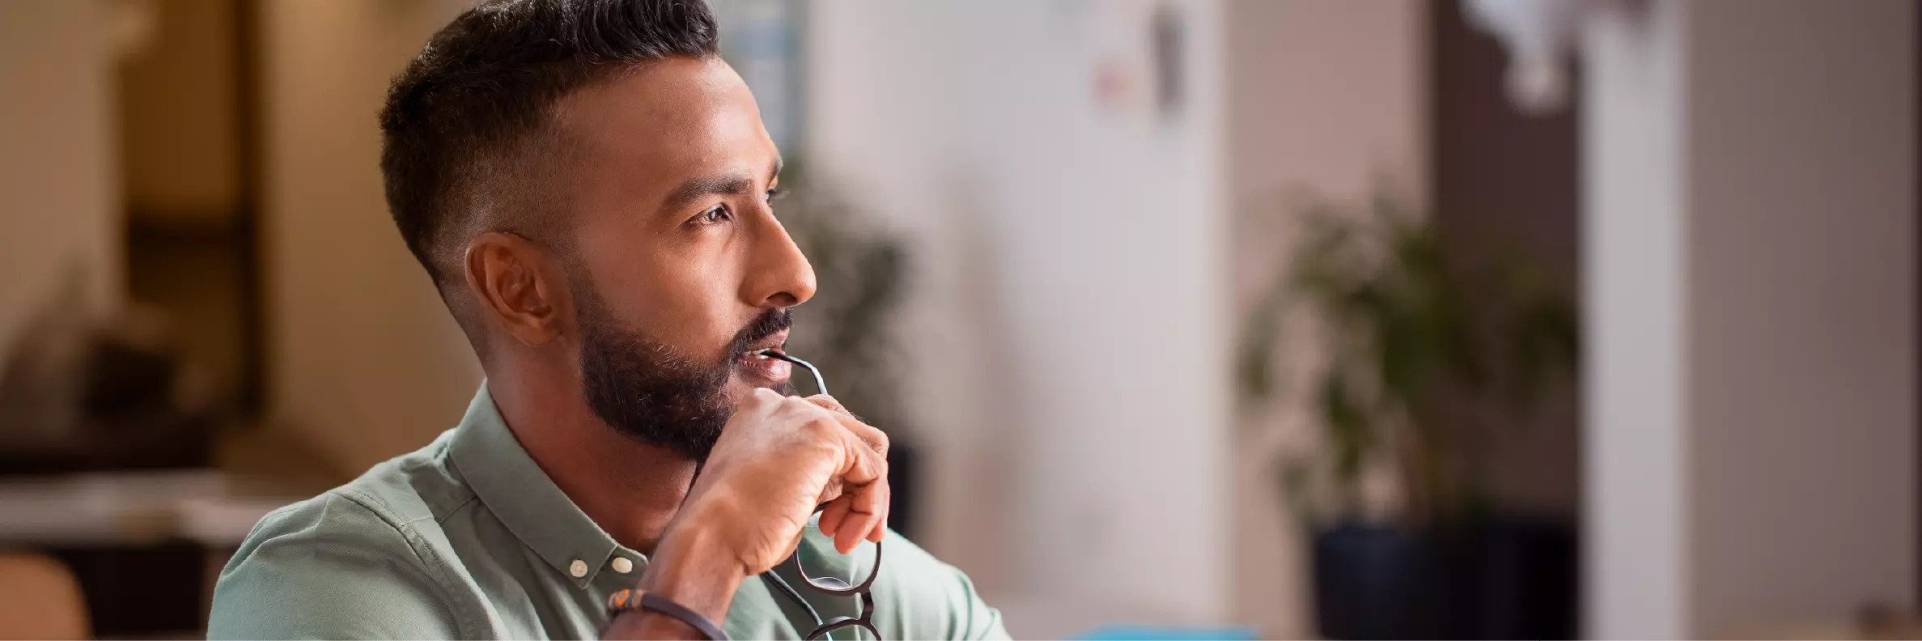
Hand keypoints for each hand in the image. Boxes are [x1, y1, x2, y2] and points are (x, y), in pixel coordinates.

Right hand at [606, 391, 888, 638]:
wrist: (709, 537)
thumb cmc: (732, 528)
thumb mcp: (773, 488)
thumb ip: (808, 473)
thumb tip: (850, 484)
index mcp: (760, 412)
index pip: (822, 429)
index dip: (836, 477)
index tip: (831, 518)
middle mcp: (782, 404)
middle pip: (852, 434)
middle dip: (859, 486)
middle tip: (847, 529)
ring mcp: (804, 415)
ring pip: (869, 451)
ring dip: (866, 500)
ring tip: (844, 536)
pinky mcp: (825, 435)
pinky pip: (873, 470)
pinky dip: (869, 508)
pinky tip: (844, 536)